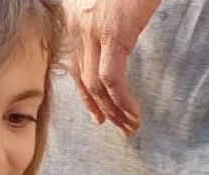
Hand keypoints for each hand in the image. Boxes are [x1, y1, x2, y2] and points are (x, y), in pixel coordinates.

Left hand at [66, 0, 163, 134]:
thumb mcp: (110, 7)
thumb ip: (105, 27)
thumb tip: (112, 46)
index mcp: (75, 21)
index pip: (75, 70)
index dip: (87, 98)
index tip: (98, 117)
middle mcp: (78, 27)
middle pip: (86, 82)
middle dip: (104, 110)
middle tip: (121, 128)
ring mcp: (94, 31)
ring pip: (98, 86)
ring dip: (116, 111)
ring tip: (131, 126)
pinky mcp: (113, 34)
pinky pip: (112, 79)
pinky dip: (123, 101)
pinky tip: (133, 113)